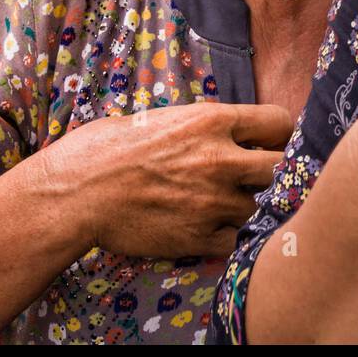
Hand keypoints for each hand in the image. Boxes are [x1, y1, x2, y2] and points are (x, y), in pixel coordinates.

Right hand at [34, 101, 291, 257]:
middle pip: (282, 166)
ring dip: (244, 205)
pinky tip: (202, 225)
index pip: (280, 122)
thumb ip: (206, 125)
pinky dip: (224, 235)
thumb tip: (234, 132)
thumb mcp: (165, 117)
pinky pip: (235, 239)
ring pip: (259, 206)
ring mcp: (212, 201)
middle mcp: (220, 160)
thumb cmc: (109, 149)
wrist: (75, 193)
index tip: (269, 143)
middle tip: (253, 176)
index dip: (279, 134)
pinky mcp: (199, 237)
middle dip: (271, 171)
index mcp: (212, 121)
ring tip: (213, 201)